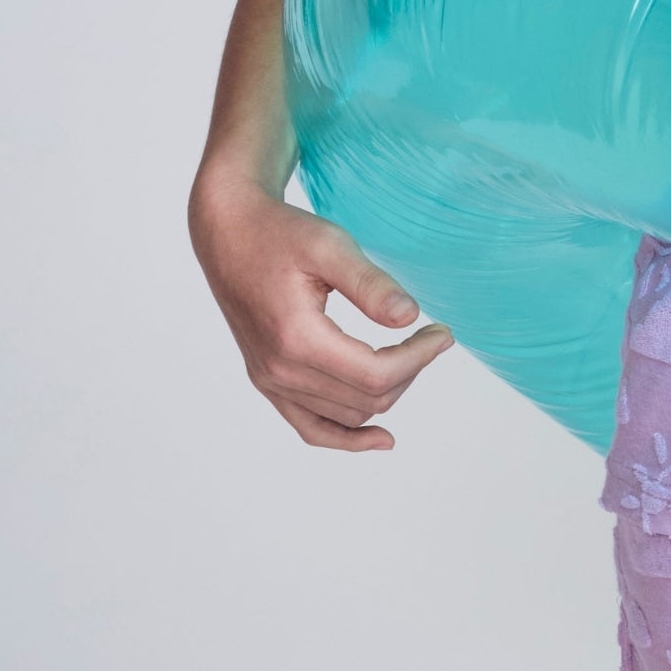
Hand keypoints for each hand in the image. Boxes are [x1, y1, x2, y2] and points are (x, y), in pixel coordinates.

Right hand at [191, 164, 451, 449]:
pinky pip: (312, 428)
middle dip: (410, 371)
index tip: (442, 333)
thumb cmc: (278, 232)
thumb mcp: (330, 245)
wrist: (229, 233)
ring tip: (407, 356)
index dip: (420, 358)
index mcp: (296, 338)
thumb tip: (410, 318)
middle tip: (431, 337)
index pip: (378, 375)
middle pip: (368, 399)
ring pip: (349, 415)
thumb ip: (371, 284)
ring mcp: (270, 381)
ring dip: (388, 392)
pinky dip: (347, 437)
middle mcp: (279, 370)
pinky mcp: (267, 381)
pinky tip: (381, 438)